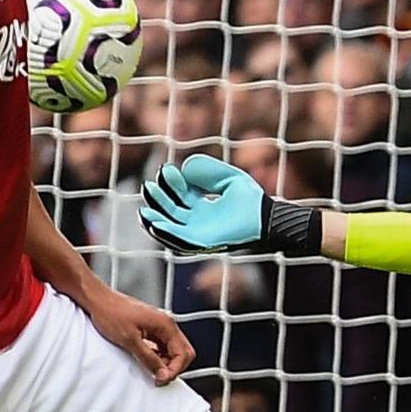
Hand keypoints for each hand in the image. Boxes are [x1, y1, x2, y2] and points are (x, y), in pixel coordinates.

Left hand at [84, 287, 195, 384]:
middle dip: (174, 367)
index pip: (183, 353)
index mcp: (166, 325)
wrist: (98, 301)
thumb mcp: (130, 340)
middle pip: (183, 352)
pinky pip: (163, 346)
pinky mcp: (151, 329)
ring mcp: (159, 326)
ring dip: (166, 363)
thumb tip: (163, 374)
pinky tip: (147, 360)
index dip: (174, 370)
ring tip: (151, 370)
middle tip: (160, 378)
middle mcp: (166, 325)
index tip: (161, 380)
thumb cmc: (111, 313)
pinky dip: (159, 356)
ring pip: (174, 350)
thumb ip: (149, 358)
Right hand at [143, 156, 320, 256]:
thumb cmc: (251, 200)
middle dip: (157, 199)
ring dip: (154, 220)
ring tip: (144, 209)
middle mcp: (197, 222)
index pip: (178, 196)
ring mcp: (198, 234)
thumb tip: (184, 167)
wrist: (266, 217)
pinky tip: (155, 222)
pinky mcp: (202, 244)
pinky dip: (165, 233)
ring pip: (168, 229)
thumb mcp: (228, 178)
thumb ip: (208, 171)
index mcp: (202, 207)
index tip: (166, 169)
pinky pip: (178, 241)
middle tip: (148, 186)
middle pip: (169, 212)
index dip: (170, 183)